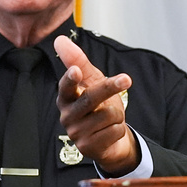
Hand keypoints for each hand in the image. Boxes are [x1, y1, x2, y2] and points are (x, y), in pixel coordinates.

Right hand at [55, 35, 138, 176]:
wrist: (111, 137)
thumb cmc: (99, 105)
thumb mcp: (93, 81)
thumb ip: (78, 61)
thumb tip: (60, 39)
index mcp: (66, 97)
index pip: (66, 86)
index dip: (71, 79)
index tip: (76, 71)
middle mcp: (67, 116)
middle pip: (91, 98)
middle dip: (111, 87)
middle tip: (126, 79)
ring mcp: (76, 133)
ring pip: (108, 114)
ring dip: (116, 115)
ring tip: (109, 118)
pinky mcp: (87, 148)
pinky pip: (114, 130)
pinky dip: (118, 129)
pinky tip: (109, 132)